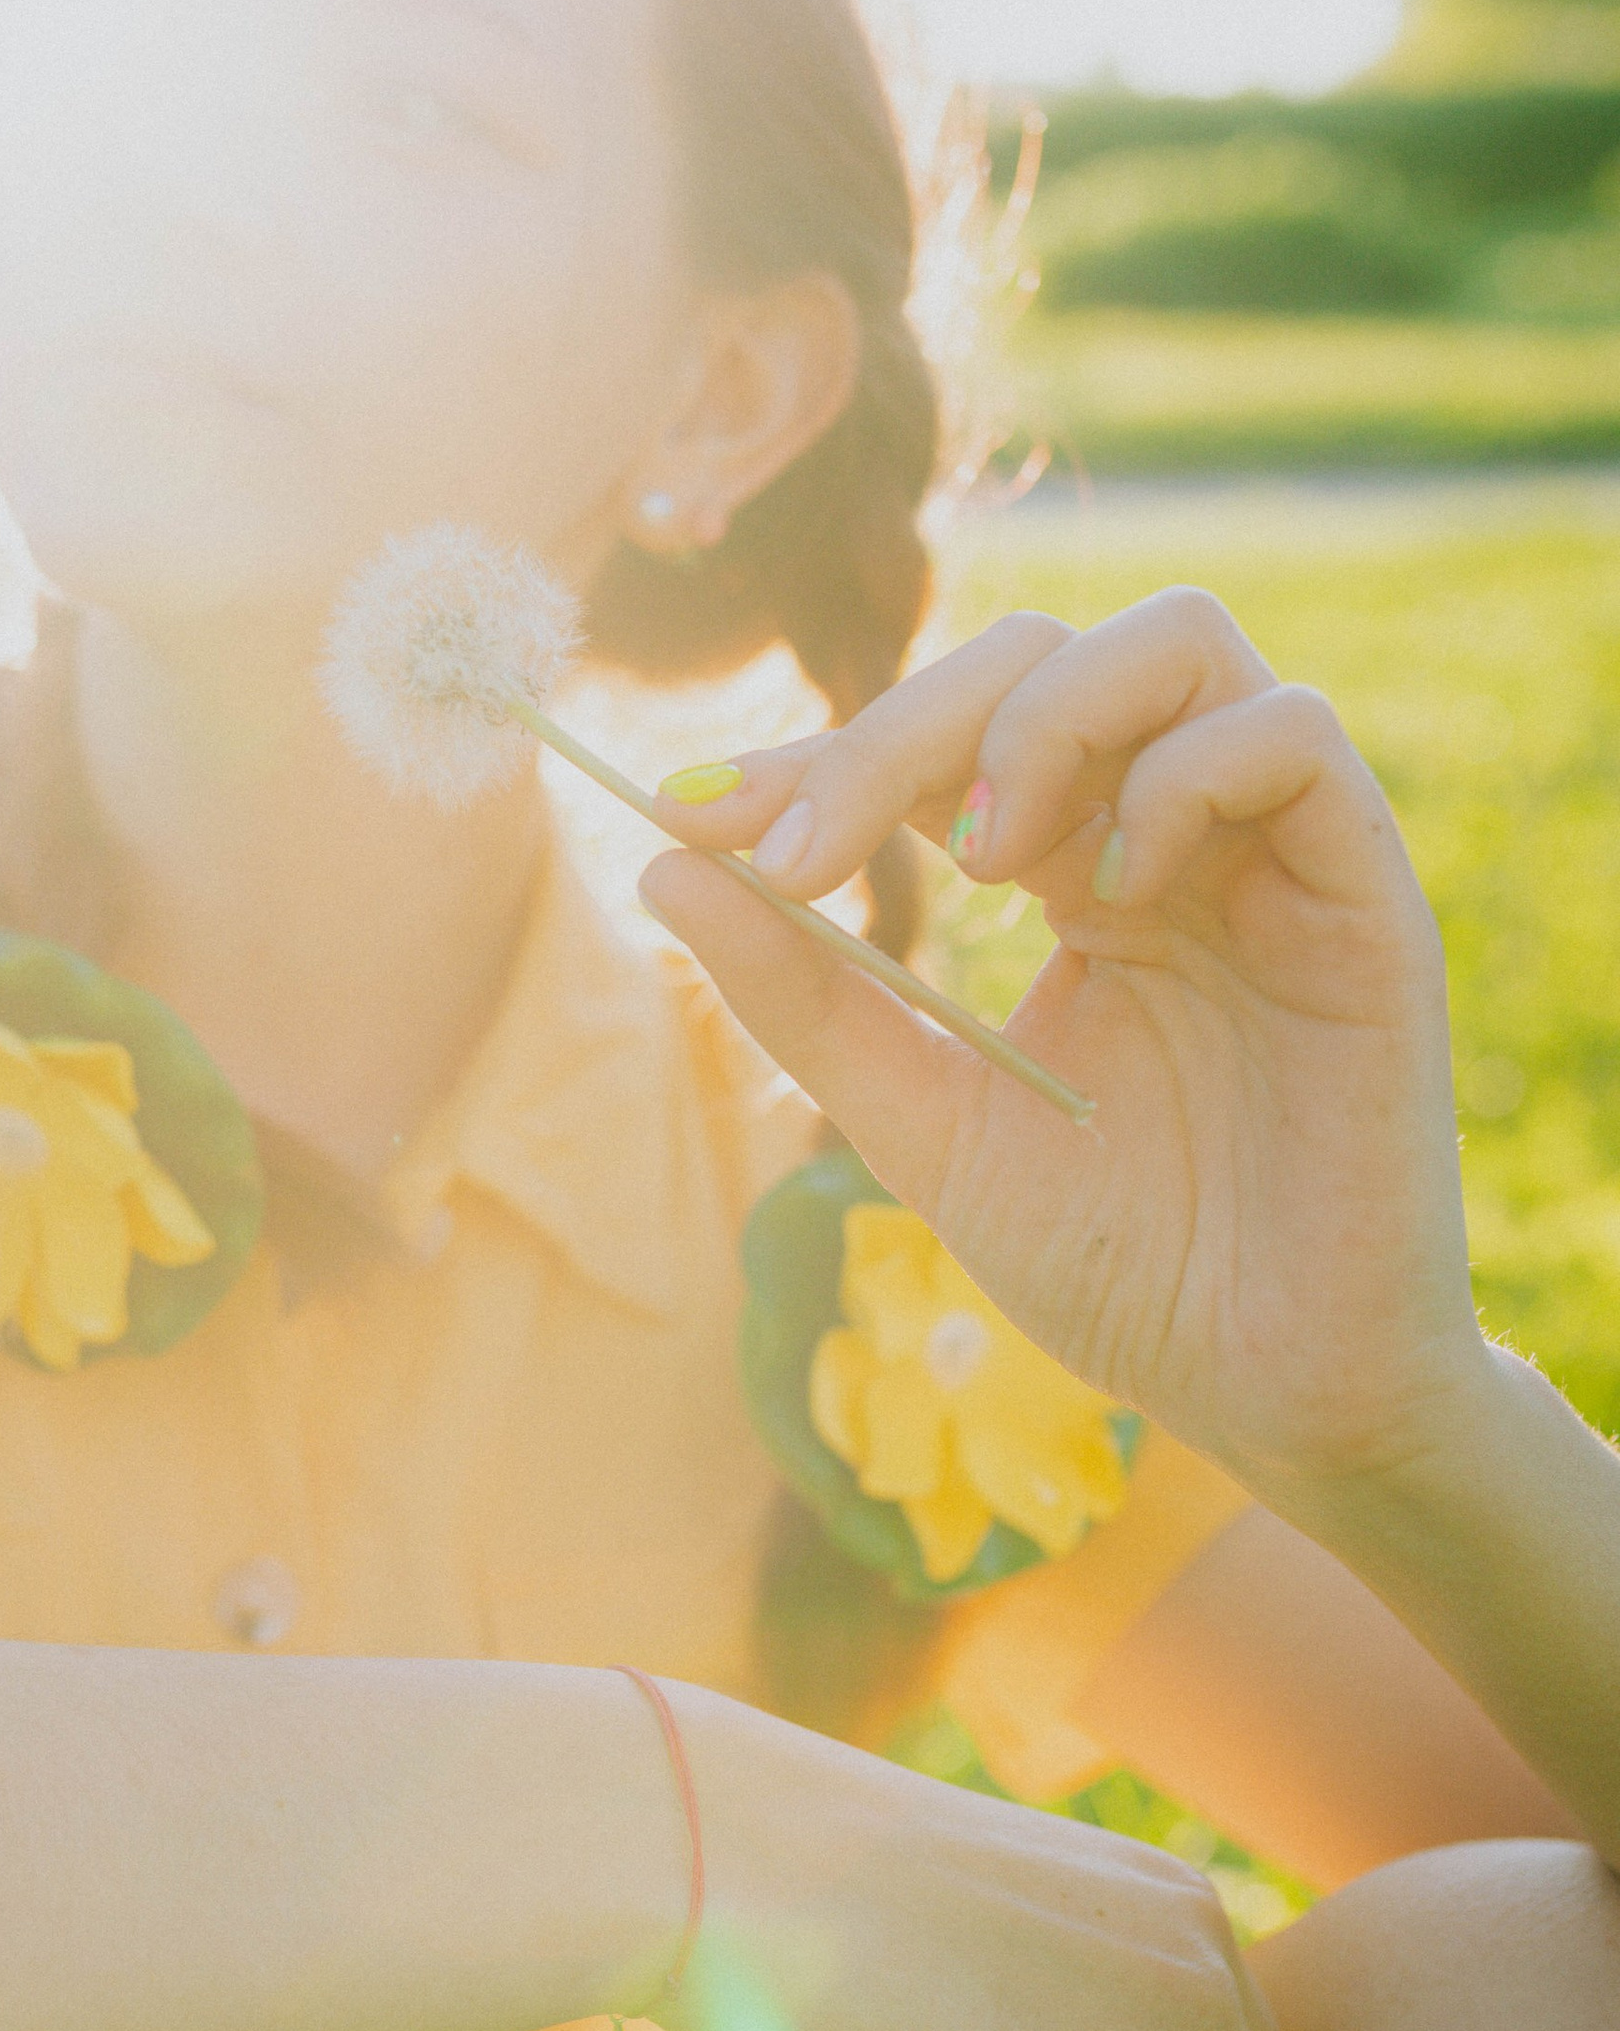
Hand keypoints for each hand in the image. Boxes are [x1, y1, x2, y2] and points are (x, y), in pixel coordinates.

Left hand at [642, 588, 1488, 1501]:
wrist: (1263, 1391)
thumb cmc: (1118, 1267)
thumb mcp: (925, 1122)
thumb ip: (806, 996)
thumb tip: (666, 862)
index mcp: (1073, 874)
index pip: (940, 740)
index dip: (816, 753)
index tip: (692, 813)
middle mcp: (1172, 837)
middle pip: (1040, 655)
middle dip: (896, 728)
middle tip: (809, 854)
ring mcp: (1272, 854)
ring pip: (1177, 639)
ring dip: (1042, 717)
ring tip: (978, 855)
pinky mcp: (1365, 895)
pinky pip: (1293, 732)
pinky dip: (1176, 774)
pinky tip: (1107, 892)